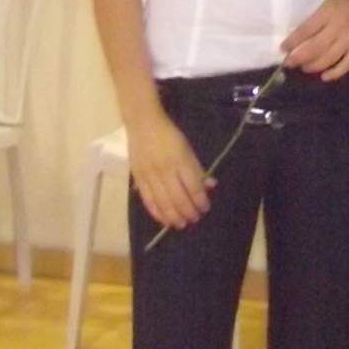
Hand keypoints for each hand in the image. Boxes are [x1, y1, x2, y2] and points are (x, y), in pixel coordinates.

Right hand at [127, 105, 211, 231]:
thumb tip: (210, 185)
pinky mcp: (139, 179)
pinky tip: (164, 220)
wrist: (143, 124)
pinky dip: (157, 213)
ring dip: (174, 217)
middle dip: (189, 212)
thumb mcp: (187, 147)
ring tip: (181, 224)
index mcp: (180, 160)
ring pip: (164, 203)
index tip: (205, 208)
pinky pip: (148, 201)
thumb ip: (197, 168)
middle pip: (179, 198)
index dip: (201, 201)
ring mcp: (150, 176)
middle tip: (195, 219)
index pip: (193, 187)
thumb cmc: (169, 134)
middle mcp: (166, 170)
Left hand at [282, 0, 348, 79]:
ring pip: (329, 58)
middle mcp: (338, 27)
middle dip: (299, 57)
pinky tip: (324, 77)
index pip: (306, 29)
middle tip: (290, 63)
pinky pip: (347, 64)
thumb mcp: (329, 1)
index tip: (282, 48)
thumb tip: (299, 35)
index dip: (292, 41)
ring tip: (304, 68)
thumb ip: (317, 17)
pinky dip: (335, 73)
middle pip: (315, 47)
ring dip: (314, 66)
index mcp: (328, 12)